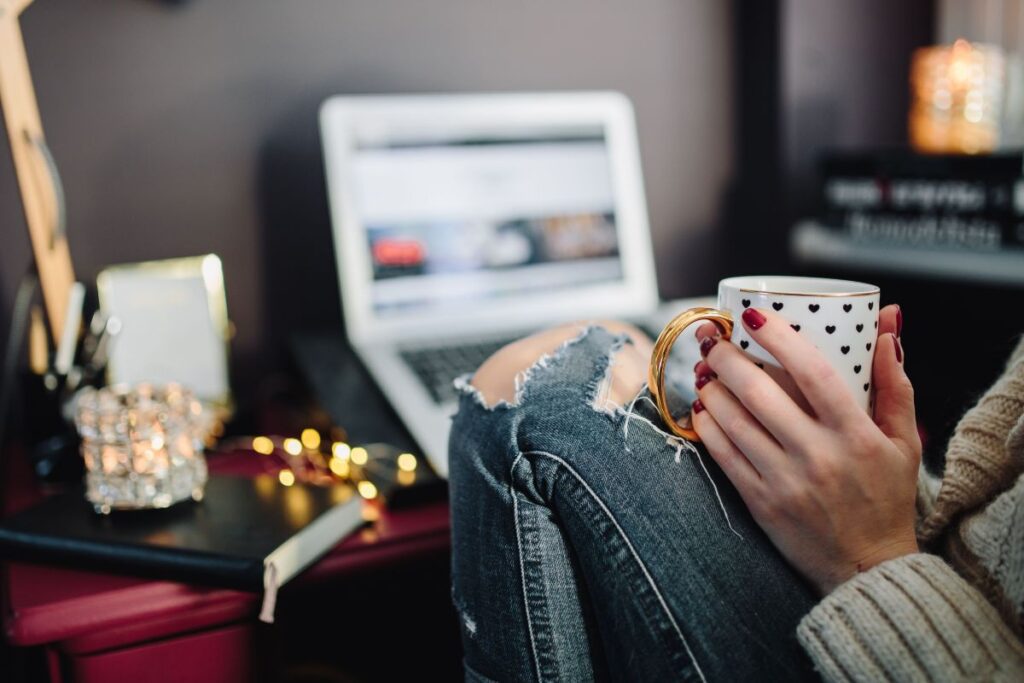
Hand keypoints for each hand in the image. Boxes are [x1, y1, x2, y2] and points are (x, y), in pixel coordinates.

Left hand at [692, 304, 920, 593]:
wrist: (866, 567)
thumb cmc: (885, 497)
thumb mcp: (903, 441)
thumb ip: (894, 383)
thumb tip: (886, 325)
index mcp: (856, 435)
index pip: (812, 372)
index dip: (778, 338)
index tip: (751, 315)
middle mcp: (819, 456)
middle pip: (760, 393)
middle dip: (727, 358)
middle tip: (712, 339)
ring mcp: (786, 481)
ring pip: (734, 421)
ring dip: (712, 388)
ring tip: (705, 370)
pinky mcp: (761, 503)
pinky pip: (723, 455)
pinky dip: (708, 426)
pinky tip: (703, 408)